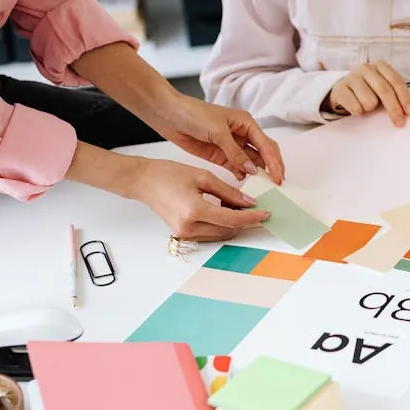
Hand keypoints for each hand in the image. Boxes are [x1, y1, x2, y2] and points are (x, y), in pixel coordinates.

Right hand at [130, 159, 270, 241]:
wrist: (144, 182)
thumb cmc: (168, 174)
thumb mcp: (203, 177)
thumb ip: (228, 192)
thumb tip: (249, 202)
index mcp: (194, 210)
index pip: (231, 220)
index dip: (252, 218)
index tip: (266, 213)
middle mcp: (188, 227)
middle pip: (228, 230)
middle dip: (244, 220)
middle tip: (256, 207)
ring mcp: (184, 233)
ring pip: (220, 234)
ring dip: (233, 223)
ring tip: (238, 205)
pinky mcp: (182, 234)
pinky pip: (209, 233)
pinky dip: (220, 224)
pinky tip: (224, 210)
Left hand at [151, 93, 284, 183]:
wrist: (170, 115)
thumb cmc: (195, 114)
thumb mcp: (218, 131)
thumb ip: (235, 152)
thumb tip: (252, 170)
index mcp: (246, 123)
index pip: (266, 144)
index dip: (274, 162)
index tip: (278, 177)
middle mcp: (242, 134)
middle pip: (263, 153)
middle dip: (271, 168)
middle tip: (277, 185)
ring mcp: (231, 146)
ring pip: (251, 161)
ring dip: (257, 173)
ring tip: (263, 188)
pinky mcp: (220, 155)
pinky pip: (236, 166)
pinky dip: (242, 174)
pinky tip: (244, 182)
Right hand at [326, 61, 409, 126]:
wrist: (342, 92)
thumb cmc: (368, 91)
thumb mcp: (381, 88)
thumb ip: (394, 94)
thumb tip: (408, 111)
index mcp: (379, 65)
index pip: (396, 81)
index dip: (405, 97)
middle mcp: (365, 68)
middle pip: (384, 90)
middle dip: (394, 109)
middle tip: (399, 123)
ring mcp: (350, 77)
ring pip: (369, 101)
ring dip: (370, 109)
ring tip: (366, 107)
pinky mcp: (339, 89)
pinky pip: (355, 107)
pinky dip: (358, 112)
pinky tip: (356, 108)